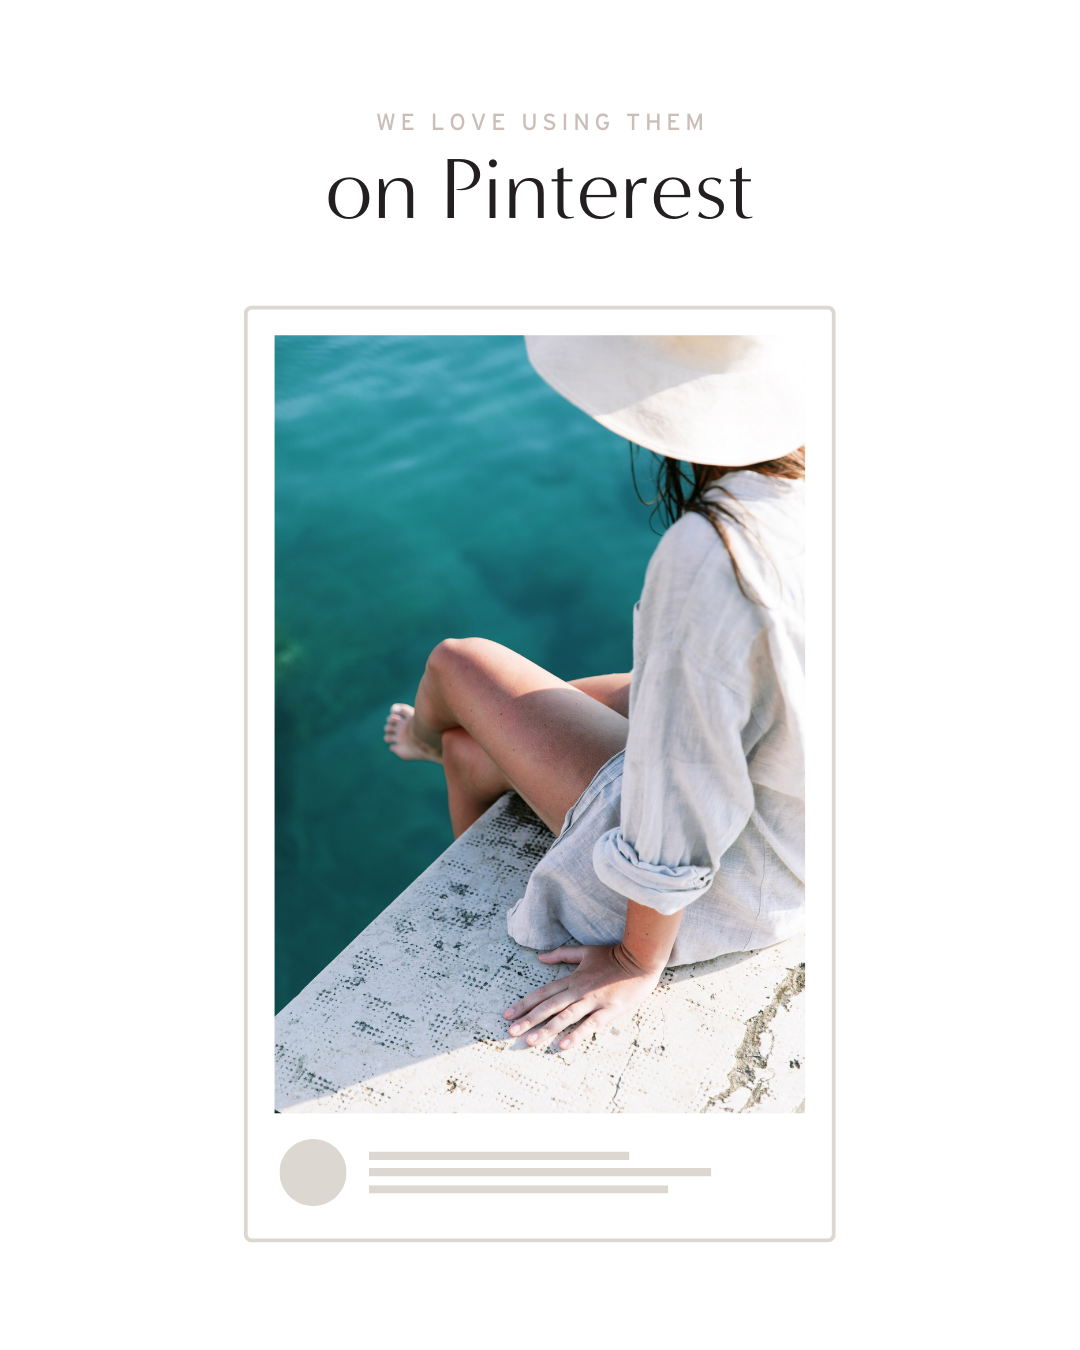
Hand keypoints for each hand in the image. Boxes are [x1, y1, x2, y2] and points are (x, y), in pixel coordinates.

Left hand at [503, 943, 663, 1050]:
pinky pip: (589, 1025)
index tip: (508, 1014)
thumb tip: (540, 957)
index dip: (525, 1003)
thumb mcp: (586, 951)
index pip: (543, 993)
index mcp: (572, 978)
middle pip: (549, 1007)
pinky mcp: (608, 1011)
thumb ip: (562, 954)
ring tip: (530, 1041)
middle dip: (529, 1019)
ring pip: (565, 1017)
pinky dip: (576, 1035)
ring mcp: (593, 1001)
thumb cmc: (613, 955)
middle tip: (511, 1031)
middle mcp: (578, 991)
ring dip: (546, 1029)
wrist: (640, 959)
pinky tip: (563, 1045)